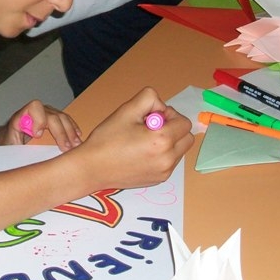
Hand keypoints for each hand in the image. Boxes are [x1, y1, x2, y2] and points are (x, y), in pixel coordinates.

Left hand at [0, 100, 82, 150]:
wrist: (9, 141)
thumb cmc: (8, 144)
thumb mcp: (8, 146)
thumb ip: (16, 146)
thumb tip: (28, 154)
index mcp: (22, 116)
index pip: (34, 107)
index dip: (39, 120)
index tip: (38, 135)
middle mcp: (36, 112)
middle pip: (53, 116)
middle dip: (61, 132)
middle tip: (66, 148)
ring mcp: (46, 114)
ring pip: (62, 118)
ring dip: (70, 132)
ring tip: (76, 146)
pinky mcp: (54, 119)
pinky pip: (67, 121)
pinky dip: (73, 129)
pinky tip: (78, 138)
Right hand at [75, 87, 193, 190]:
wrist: (92, 168)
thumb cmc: (107, 139)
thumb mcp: (126, 110)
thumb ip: (149, 99)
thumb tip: (161, 108)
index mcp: (162, 140)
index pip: (184, 122)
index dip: (169, 115)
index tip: (151, 118)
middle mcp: (167, 159)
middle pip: (186, 137)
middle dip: (173, 129)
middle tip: (150, 128)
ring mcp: (164, 172)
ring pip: (180, 151)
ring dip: (169, 142)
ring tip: (144, 141)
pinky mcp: (159, 180)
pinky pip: (170, 162)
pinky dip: (162, 154)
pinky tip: (142, 153)